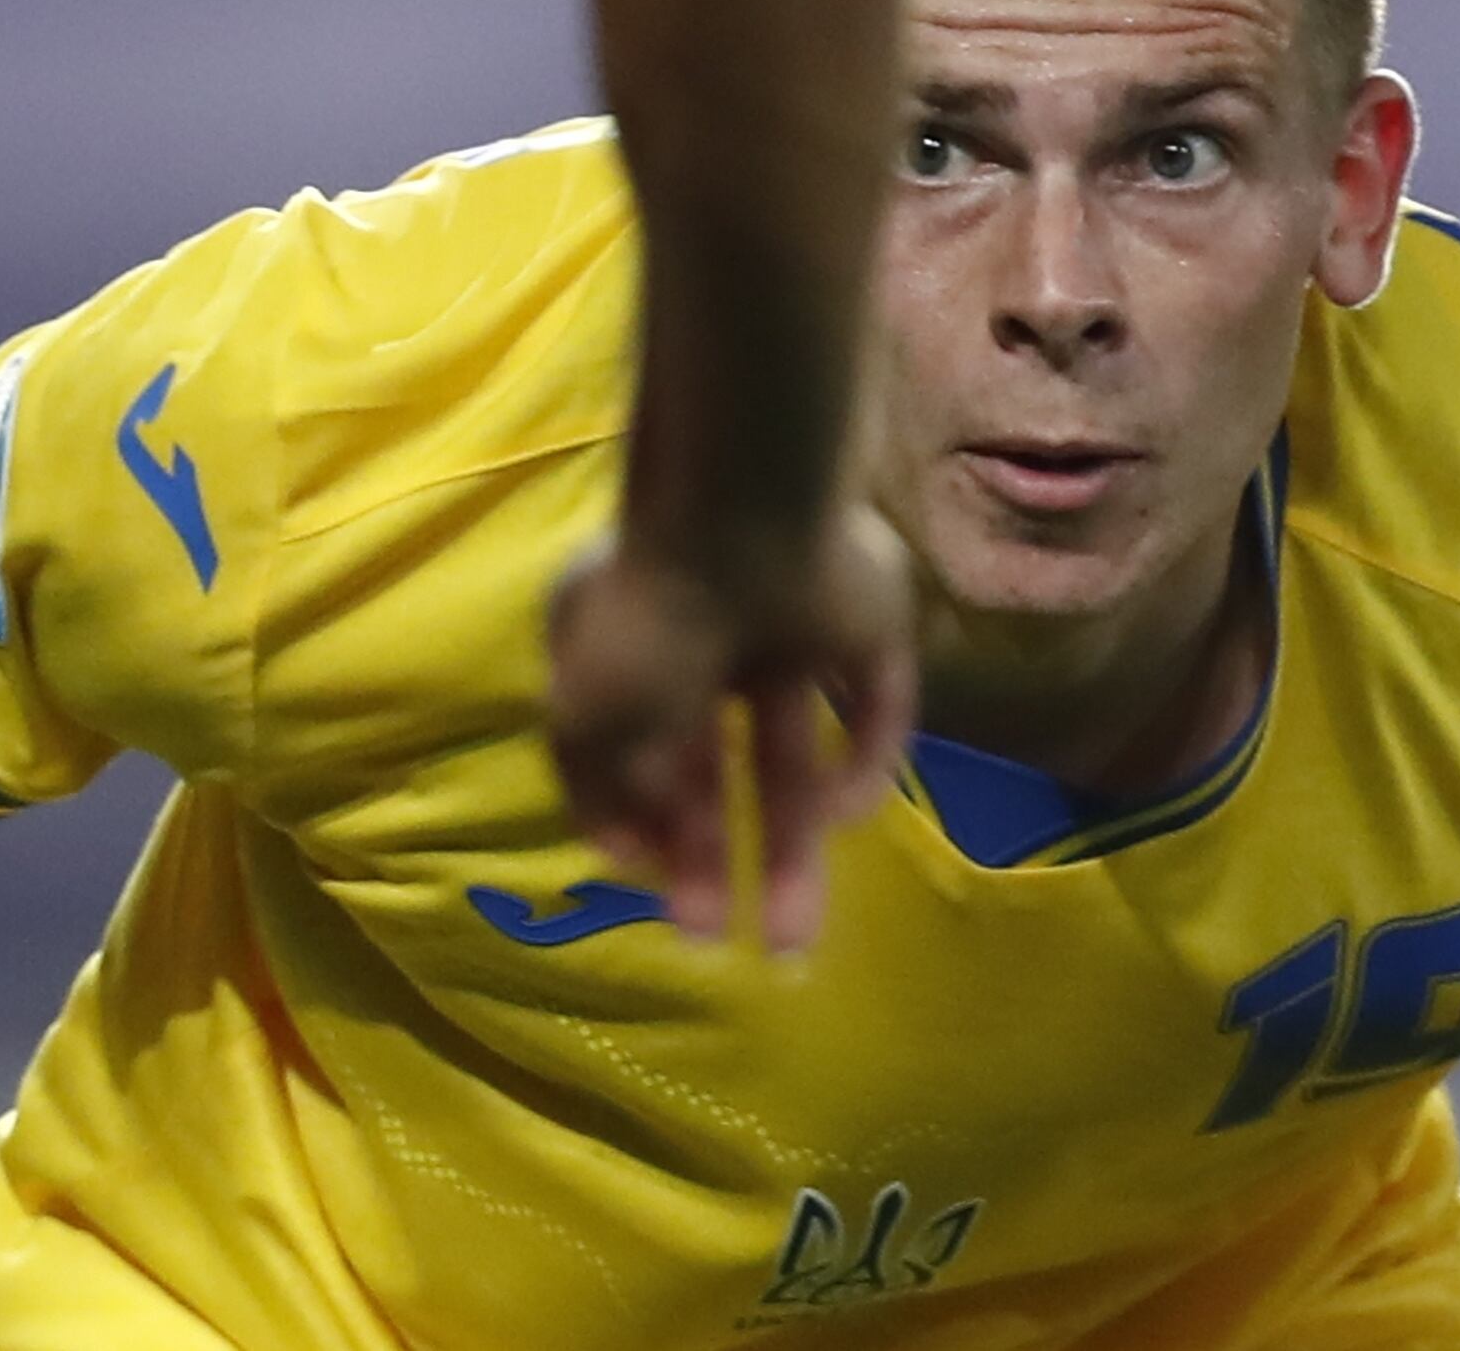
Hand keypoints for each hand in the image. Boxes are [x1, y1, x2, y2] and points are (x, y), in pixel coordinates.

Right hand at [542, 507, 915, 954]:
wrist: (747, 516)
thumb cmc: (649, 622)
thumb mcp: (584, 721)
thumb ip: (598, 794)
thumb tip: (629, 858)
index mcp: (635, 647)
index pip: (643, 754)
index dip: (649, 828)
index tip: (653, 894)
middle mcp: (713, 641)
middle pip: (720, 767)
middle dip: (716, 859)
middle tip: (714, 943)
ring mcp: (793, 630)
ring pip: (797, 751)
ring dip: (794, 848)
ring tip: (789, 943)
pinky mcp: (871, 625)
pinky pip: (875, 711)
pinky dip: (864, 766)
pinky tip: (840, 811)